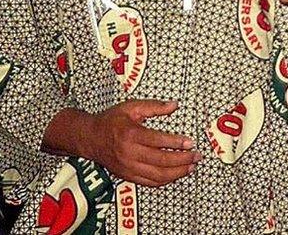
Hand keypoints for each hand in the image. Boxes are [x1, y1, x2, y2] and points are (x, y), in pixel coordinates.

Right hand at [84, 100, 200, 186]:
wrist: (91, 138)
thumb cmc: (111, 121)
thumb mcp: (130, 107)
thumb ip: (153, 106)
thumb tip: (174, 105)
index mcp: (130, 134)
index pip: (159, 141)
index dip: (177, 143)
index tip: (191, 142)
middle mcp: (129, 153)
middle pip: (162, 161)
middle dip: (183, 159)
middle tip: (196, 156)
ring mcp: (128, 167)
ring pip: (158, 175)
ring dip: (178, 173)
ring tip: (190, 167)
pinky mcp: (128, 176)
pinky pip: (150, 183)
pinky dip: (165, 180)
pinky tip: (175, 174)